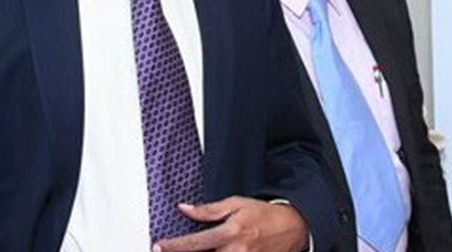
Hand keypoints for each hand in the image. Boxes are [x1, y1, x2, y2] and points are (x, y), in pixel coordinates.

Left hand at [152, 196, 307, 251]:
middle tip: (166, 250)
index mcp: (230, 233)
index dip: (173, 247)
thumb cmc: (264, 214)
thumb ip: (209, 210)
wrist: (293, 227)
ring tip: (194, 248)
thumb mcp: (237, 204)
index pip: (195, 244)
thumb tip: (185, 208)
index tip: (158, 246)